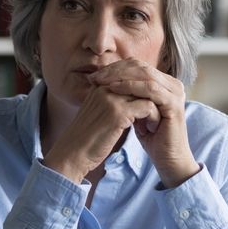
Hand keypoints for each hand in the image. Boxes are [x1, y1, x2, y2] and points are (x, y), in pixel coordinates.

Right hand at [43, 81, 161, 183]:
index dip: (143, 89)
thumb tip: (132, 100)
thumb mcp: (98, 114)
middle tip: (156, 113)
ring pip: (147, 92)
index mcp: (99, 86)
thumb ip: (112, 102)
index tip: (148, 106)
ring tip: (153, 123)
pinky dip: (153, 118)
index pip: (130, 75)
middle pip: (140, 81)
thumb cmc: (85, 138)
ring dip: (155, 107)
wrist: (71, 154)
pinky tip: (150, 130)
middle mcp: (105, 87)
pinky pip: (148, 107)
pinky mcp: (118, 112)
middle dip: (151, 96)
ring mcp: (111, 98)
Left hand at [87, 59, 199, 188]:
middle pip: (141, 67)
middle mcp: (173, 85)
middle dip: (116, 70)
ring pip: (145, 75)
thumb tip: (107, 81)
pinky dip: (131, 87)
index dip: (116, 68)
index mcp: (166, 84)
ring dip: (121, 76)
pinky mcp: (174, 103)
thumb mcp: (136, 111)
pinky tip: (114, 89)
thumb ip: (129, 95)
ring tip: (102, 81)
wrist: (167, 159)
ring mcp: (176, 93)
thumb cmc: (151, 137)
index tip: (95, 75)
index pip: (138, 67)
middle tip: (96, 76)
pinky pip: (150, 89)